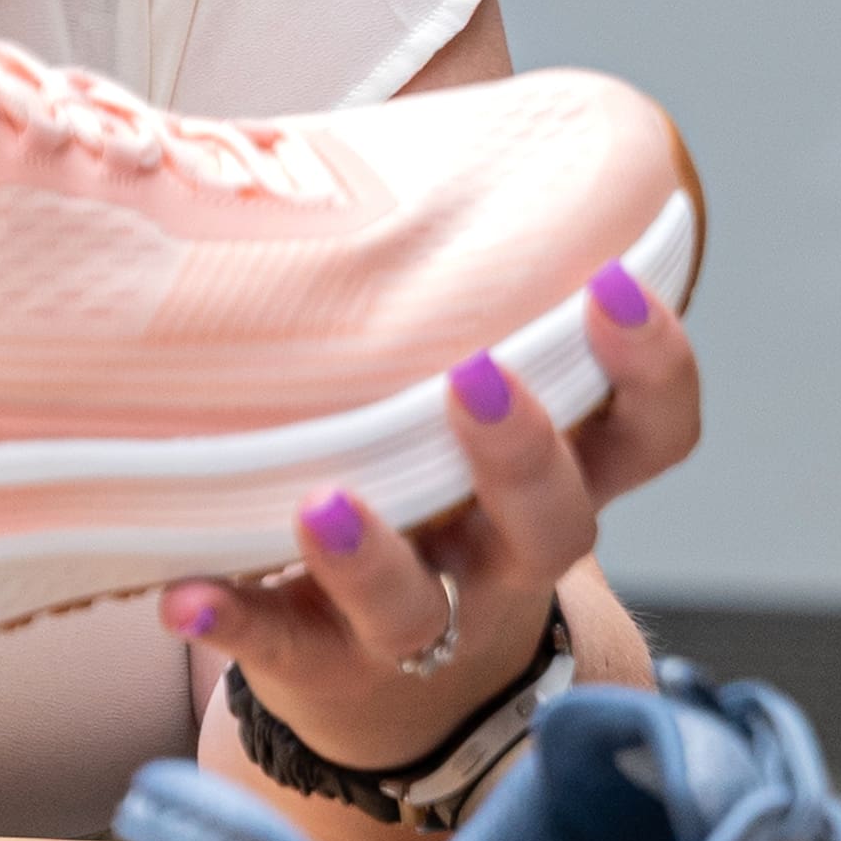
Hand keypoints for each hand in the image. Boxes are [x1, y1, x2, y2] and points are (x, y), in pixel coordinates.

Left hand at [162, 255, 704, 771]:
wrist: (395, 694)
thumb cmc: (428, 498)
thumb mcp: (458, 419)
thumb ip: (443, 313)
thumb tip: (365, 147)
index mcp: (560, 483)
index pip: (651, 435)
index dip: (654, 369)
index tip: (612, 282)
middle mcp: (505, 561)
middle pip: (554, 523)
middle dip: (523, 455)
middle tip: (472, 376)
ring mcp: (422, 627)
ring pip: (418, 608)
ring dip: (371, 559)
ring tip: (320, 501)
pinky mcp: (324, 668)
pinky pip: (282, 650)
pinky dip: (237, 625)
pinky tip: (186, 596)